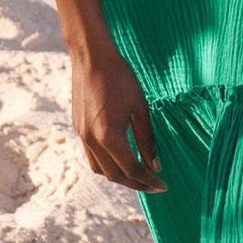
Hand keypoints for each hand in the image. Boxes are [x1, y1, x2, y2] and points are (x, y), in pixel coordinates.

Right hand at [71, 46, 164, 192]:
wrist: (92, 56)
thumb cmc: (120, 78)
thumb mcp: (140, 108)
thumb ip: (147, 139)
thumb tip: (156, 166)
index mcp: (109, 136)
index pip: (131, 169)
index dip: (148, 180)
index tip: (163, 185)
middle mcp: (92, 140)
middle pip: (114, 175)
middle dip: (135, 183)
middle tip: (153, 185)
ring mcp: (82, 135)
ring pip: (100, 169)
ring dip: (119, 176)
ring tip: (138, 174)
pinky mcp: (79, 127)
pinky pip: (92, 155)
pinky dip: (107, 163)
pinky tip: (121, 156)